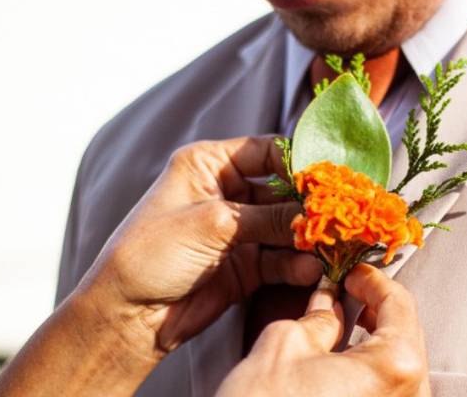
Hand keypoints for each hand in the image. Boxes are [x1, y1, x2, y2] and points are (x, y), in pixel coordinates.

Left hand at [81, 136, 321, 352]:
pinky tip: (312, 268)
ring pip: (285, 227)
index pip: (266, 151)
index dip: (298, 162)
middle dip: (309, 204)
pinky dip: (297, 264)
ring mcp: (237, 230)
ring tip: (332, 244)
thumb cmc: (152, 252)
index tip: (329, 177)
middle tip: (340, 214)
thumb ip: (268, 217)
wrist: (127, 315)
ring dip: (307, 236)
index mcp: (209, 164)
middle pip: (282, 190)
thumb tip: (315, 213)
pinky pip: (280, 259)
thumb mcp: (213, 224)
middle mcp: (226, 192)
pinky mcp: (245, 266)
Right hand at [217, 264, 431, 396]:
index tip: (354, 273)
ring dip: (378, 340)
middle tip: (349, 292)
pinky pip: (391, 392)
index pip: (399, 304)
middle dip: (378, 309)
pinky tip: (348, 361)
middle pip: (407, 334)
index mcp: (395, 367)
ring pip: (402, 366)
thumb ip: (318, 317)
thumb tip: (328, 306)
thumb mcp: (286, 344)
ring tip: (348, 324)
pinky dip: (374, 371)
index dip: (373, 281)